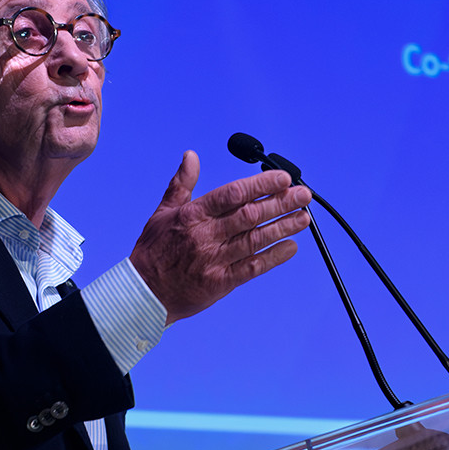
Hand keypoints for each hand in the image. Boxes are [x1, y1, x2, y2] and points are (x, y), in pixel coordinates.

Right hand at [129, 150, 312, 323]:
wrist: (144, 293)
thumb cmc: (153, 251)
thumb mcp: (162, 212)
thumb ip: (181, 183)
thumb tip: (191, 156)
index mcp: (192, 215)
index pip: (233, 194)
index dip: (261, 185)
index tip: (283, 178)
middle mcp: (205, 236)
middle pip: (250, 215)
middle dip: (280, 203)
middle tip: (304, 195)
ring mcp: (214, 260)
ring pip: (255, 240)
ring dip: (283, 227)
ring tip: (304, 218)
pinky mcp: (220, 283)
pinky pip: (252, 267)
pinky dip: (273, 257)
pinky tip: (291, 247)